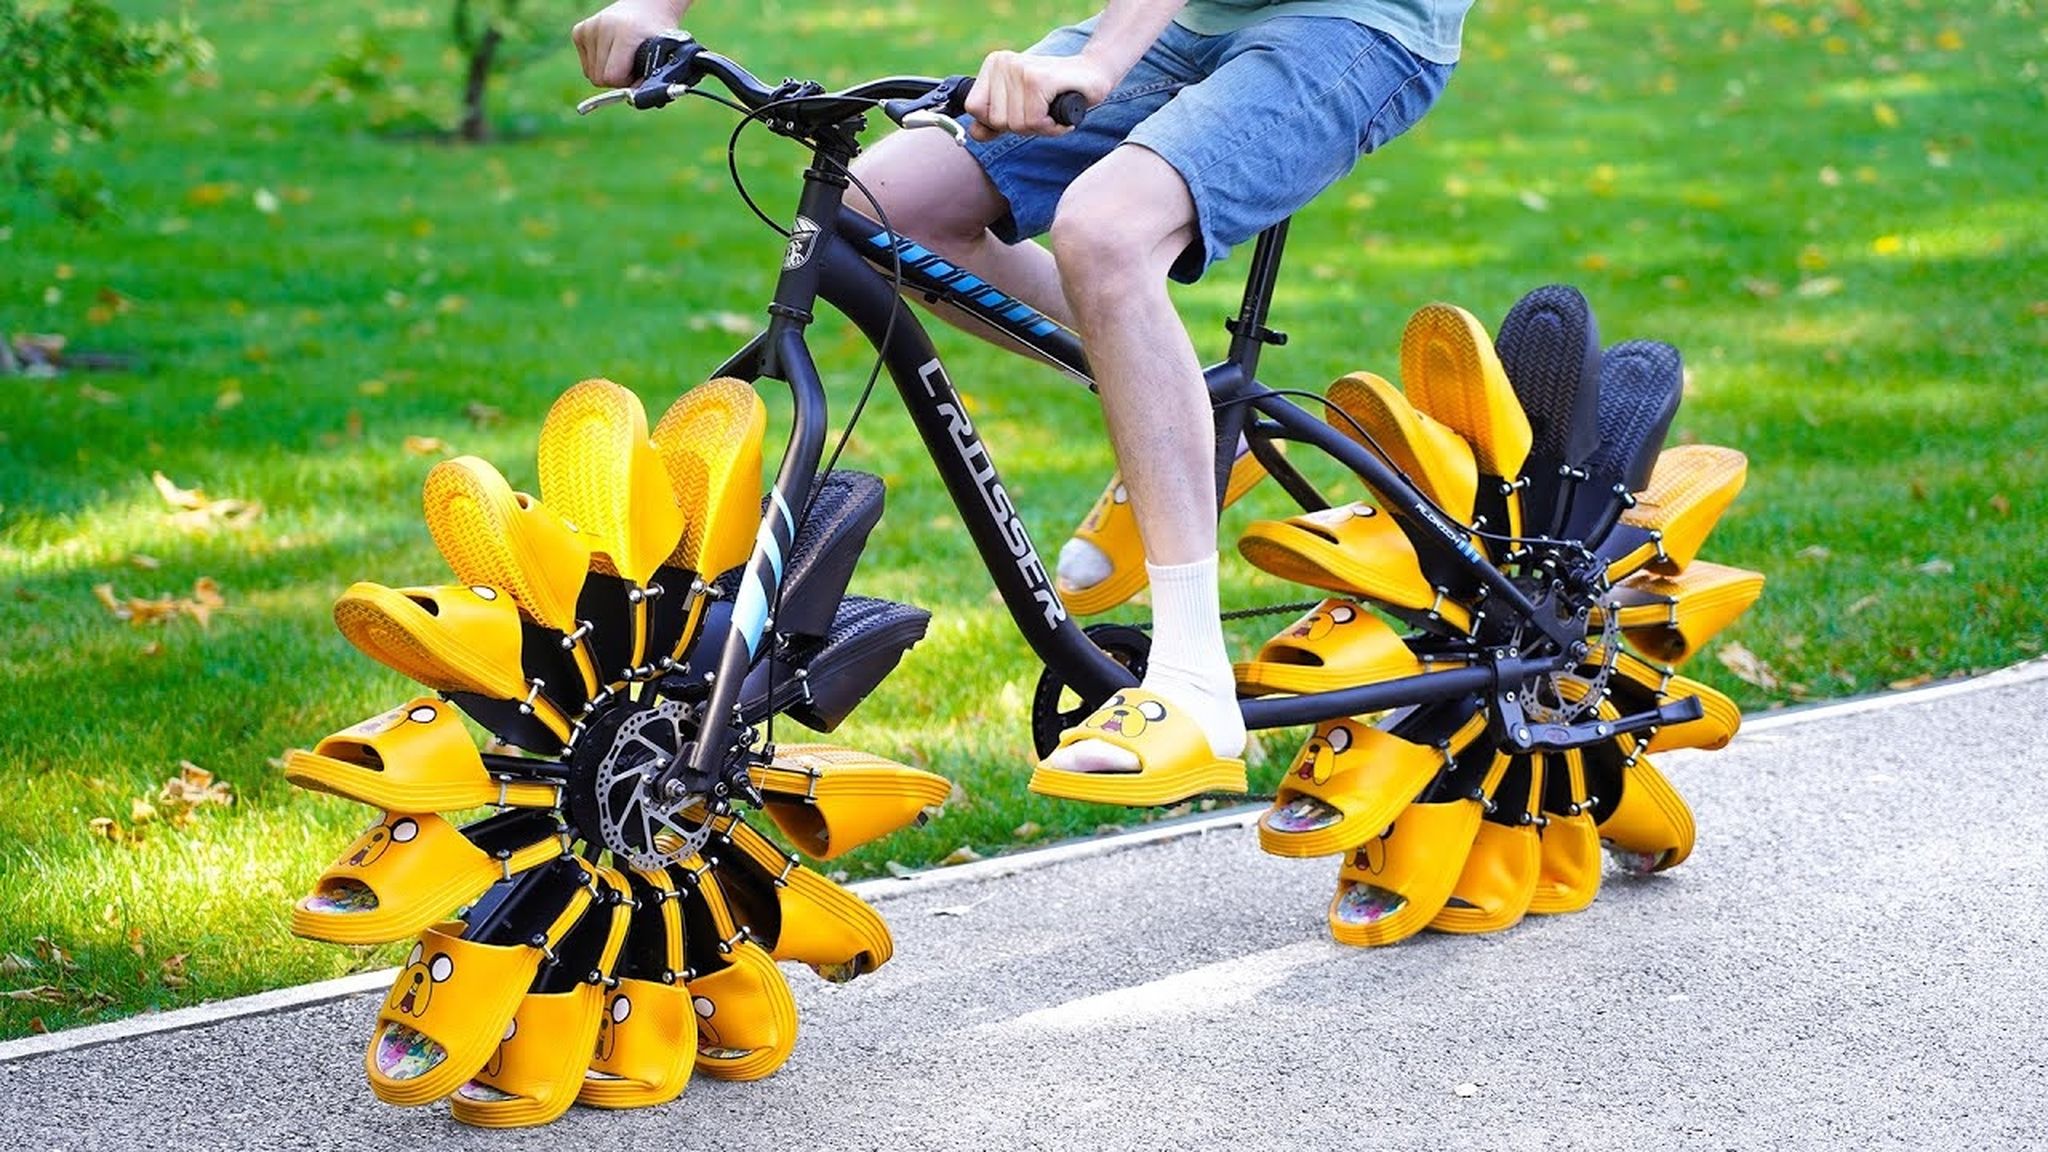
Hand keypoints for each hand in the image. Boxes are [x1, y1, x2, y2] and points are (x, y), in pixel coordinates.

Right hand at [572, 0, 687, 87]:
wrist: (646, 8)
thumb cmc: (656, 35)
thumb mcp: (661, 57)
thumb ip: (649, 80)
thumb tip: (635, 98)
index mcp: (624, 33)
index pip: (612, 77)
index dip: (626, 82)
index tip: (637, 73)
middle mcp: (602, 27)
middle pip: (599, 78)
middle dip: (617, 79)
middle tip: (631, 65)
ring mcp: (588, 28)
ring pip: (591, 75)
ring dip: (608, 73)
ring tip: (622, 56)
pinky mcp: (579, 31)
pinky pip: (586, 66)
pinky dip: (599, 65)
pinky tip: (611, 51)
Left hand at [965, 50, 1115, 141]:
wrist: (1094, 74)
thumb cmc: (1056, 93)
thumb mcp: (1019, 107)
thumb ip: (994, 121)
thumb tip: (975, 134)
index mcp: (994, 64)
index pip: (974, 109)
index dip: (998, 121)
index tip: (1022, 109)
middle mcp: (1003, 63)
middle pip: (997, 121)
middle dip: (1023, 126)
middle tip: (1043, 109)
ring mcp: (1020, 69)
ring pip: (1017, 125)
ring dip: (1040, 127)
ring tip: (1052, 108)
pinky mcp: (1038, 80)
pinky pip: (1035, 122)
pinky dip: (1052, 127)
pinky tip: (1060, 112)